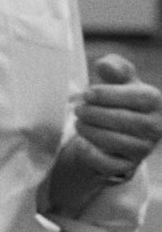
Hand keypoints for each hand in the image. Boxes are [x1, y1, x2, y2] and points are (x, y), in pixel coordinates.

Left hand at [70, 53, 161, 181]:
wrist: (118, 130)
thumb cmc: (119, 99)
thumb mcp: (119, 80)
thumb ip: (115, 68)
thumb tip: (103, 65)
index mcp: (154, 101)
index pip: (137, 98)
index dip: (109, 95)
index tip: (86, 94)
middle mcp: (154, 126)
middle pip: (124, 120)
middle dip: (95, 114)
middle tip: (77, 110)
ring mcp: (142, 148)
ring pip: (116, 142)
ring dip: (91, 131)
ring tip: (78, 123)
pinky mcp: (128, 166)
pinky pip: (110, 164)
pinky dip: (92, 155)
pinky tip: (81, 144)